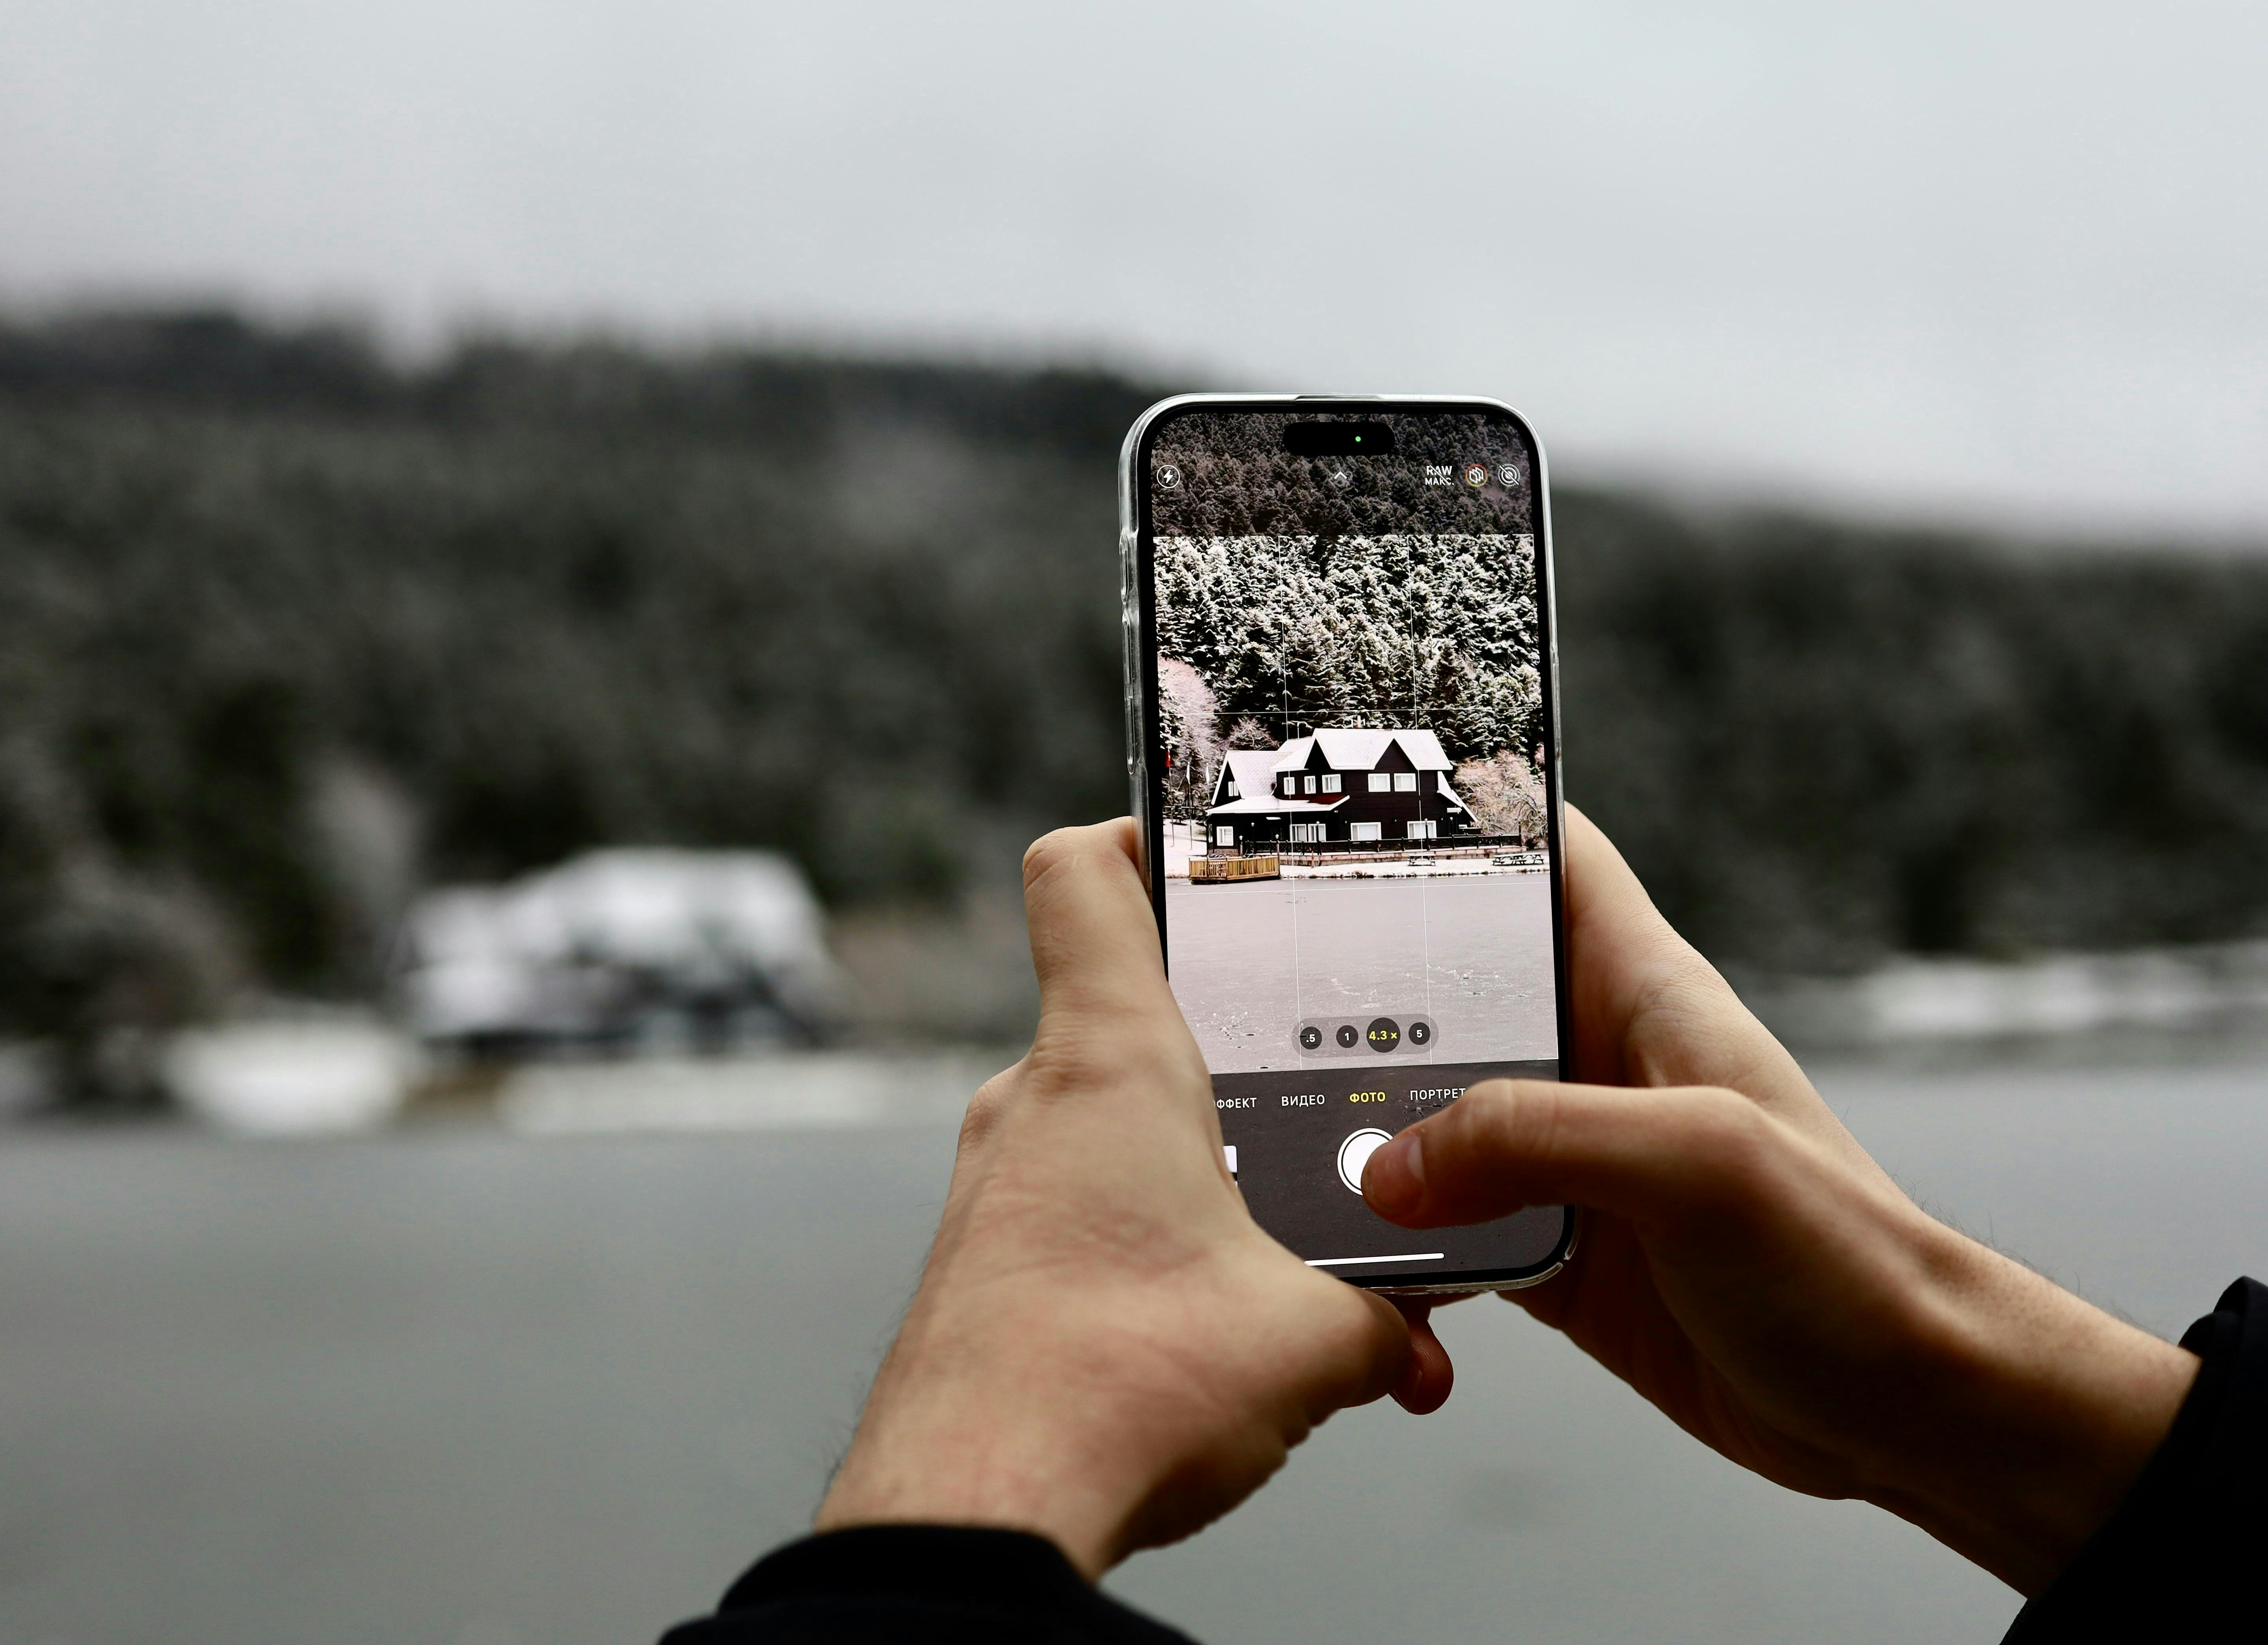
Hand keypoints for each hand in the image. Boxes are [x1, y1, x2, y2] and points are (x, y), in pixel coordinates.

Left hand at [815, 819, 1452, 1577]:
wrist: (977, 1509)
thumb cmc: (1112, 1389)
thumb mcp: (1310, 1340)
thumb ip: (1382, 1316)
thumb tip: (1410, 1338)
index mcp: (1109, 1061)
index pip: (1082, 875)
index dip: (1138, 837)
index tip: (1203, 849)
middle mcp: (1033, 1104)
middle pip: (1127, 1017)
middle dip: (1231, 1062)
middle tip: (1314, 1104)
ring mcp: (996, 1188)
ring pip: (1112, 1137)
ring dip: (1202, 1183)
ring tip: (1286, 1260)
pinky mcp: (984, 1268)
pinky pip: (1080, 1221)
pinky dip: (1152, 1254)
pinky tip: (1218, 1334)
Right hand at [1359, 807, 2197, 1595]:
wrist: (1906, 1409)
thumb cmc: (1854, 1263)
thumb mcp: (1699, 1162)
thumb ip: (1537, 1139)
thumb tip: (1397, 1166)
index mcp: (1642, 994)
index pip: (1548, 855)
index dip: (1464, 808)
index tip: (1357, 795)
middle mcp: (1593, 1064)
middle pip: (1446, 994)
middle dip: (1354, 1002)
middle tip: (1261, 1014)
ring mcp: (1566, 1161)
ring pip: (1422, 1120)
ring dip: (1359, 1151)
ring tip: (1297, 1176)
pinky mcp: (1549, 1251)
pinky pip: (1438, 1233)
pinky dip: (1396, 1260)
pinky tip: (1378, 1289)